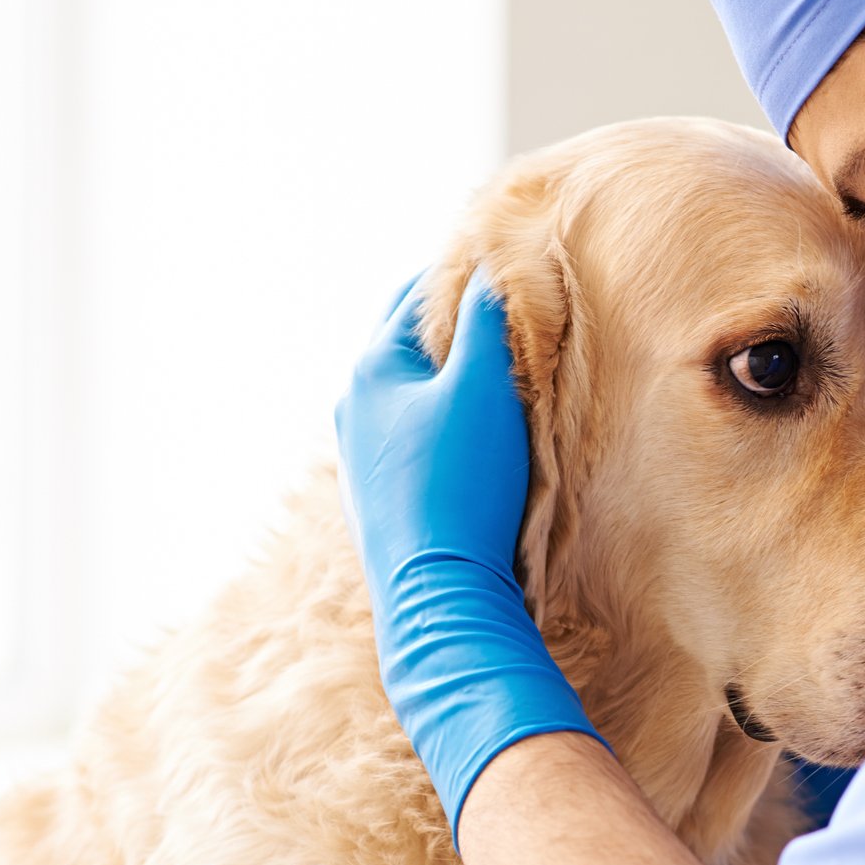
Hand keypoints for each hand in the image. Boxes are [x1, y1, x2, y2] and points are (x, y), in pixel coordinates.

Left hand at [335, 270, 604, 843]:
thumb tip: (489, 268)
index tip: (504, 266)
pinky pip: (418, 437)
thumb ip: (486, 321)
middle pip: (411, 345)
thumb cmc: (461, 487)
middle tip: (509, 311)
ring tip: (504, 370)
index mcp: (370, 372)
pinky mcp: (384, 498)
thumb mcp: (483, 389)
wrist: (438, 598)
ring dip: (454, 377)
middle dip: (456, 326)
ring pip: (416, 394)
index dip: (461, 277)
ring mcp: (364, 458)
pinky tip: (484, 436)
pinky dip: (449, 421)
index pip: (415, 296)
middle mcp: (355, 410)